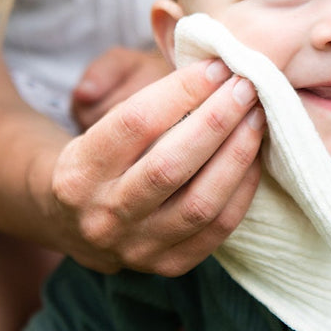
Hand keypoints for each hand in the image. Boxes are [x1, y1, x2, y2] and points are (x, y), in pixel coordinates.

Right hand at [51, 58, 263, 275]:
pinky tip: (253, 158)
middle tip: (246, 87)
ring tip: (257, 119)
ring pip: (199, 204)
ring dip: (236, 155)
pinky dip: (242, 190)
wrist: (74, 225)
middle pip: (170, 165)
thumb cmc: (99, 159)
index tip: (216, 66)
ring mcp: (137, 247)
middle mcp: (104, 215)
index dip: (182, 91)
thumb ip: (147, 100)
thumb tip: (208, 64)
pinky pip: (217, 230)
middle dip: (216, 120)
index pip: (136, 124)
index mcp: (79, 171)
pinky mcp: (167, 266)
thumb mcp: (99, 124)